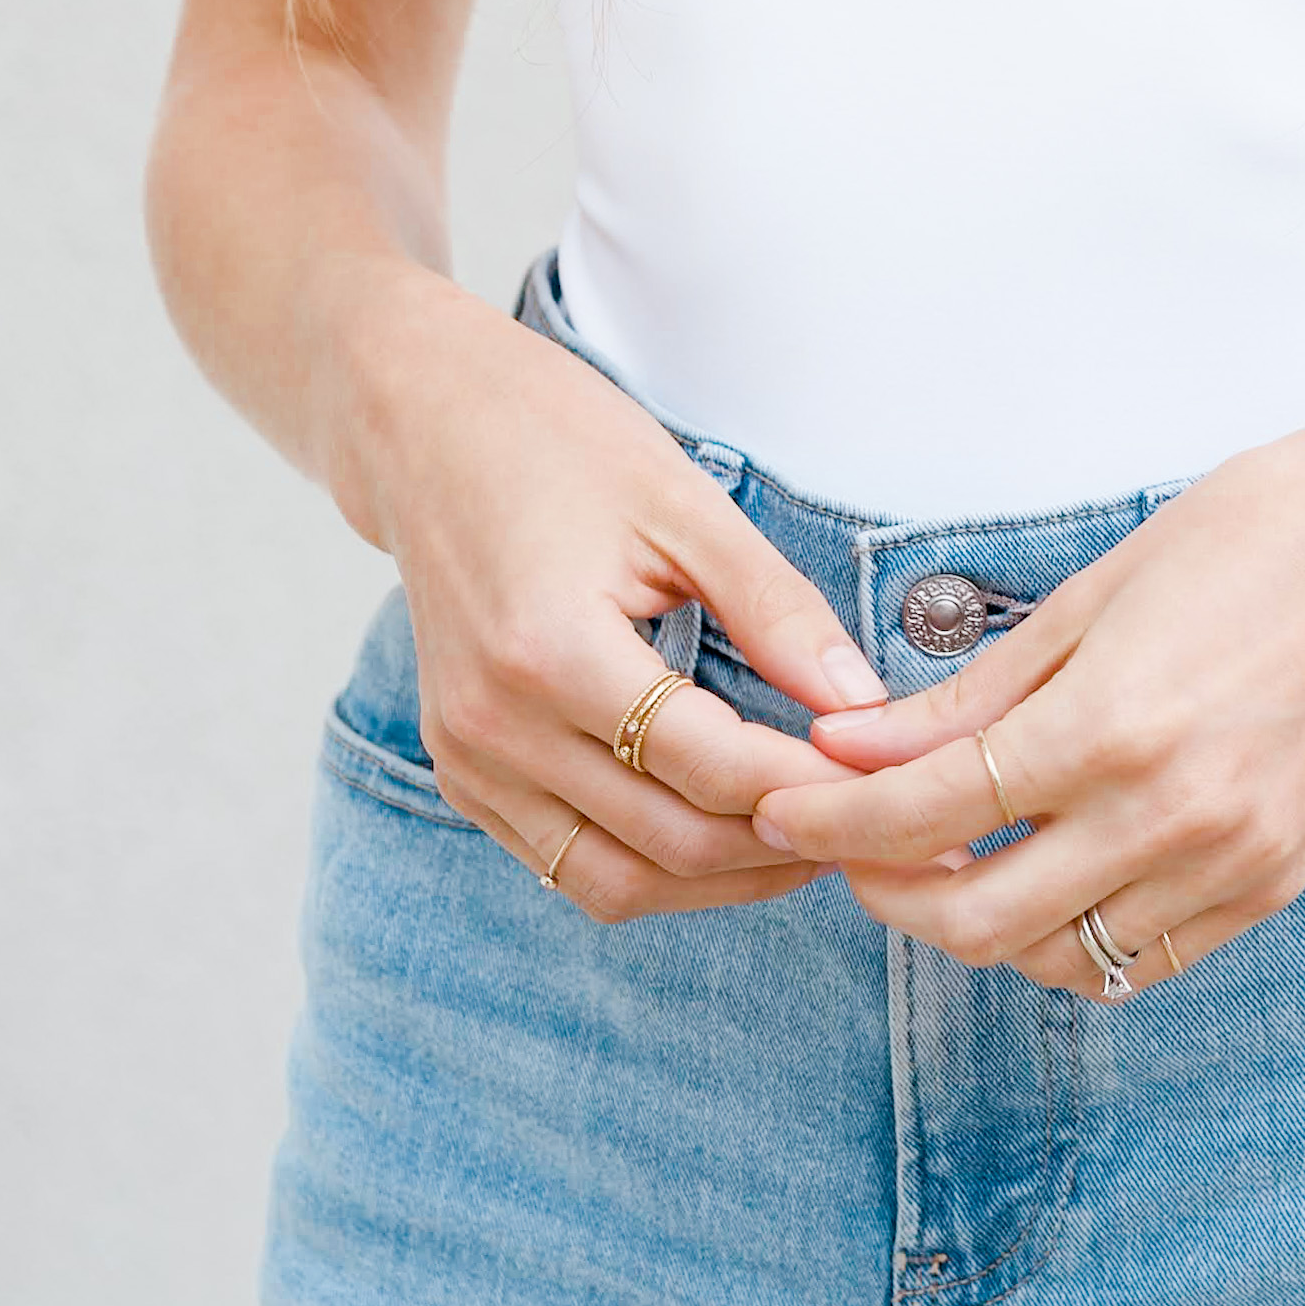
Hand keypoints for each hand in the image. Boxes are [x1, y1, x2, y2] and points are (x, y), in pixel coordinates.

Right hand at [353, 278, 889, 919]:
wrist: (420, 423)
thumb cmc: (553, 439)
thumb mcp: (683, 502)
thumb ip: (775, 609)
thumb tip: (863, 706)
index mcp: (550, 651)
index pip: (709, 765)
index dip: (809, 784)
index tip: (884, 777)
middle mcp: (496, 726)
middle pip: (669, 841)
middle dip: (782, 844)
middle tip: (866, 819)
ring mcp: (468, 758)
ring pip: (616, 881)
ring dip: (720, 879)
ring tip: (807, 839)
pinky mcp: (462, 771)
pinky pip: (564, 864)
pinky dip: (651, 865)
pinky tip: (720, 826)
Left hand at [744, 387, 1304, 993]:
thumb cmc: (1247, 536)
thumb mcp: (1089, 599)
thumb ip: (968, 698)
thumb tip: (850, 749)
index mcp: (1110, 727)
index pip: (929, 813)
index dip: (834, 824)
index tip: (783, 811)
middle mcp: (1170, 817)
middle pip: (979, 920)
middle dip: (890, 894)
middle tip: (852, 848)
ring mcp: (1230, 864)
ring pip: (1058, 959)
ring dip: (982, 923)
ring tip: (953, 855)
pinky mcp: (1273, 886)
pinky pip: (1143, 960)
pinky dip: (1074, 936)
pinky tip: (1050, 872)